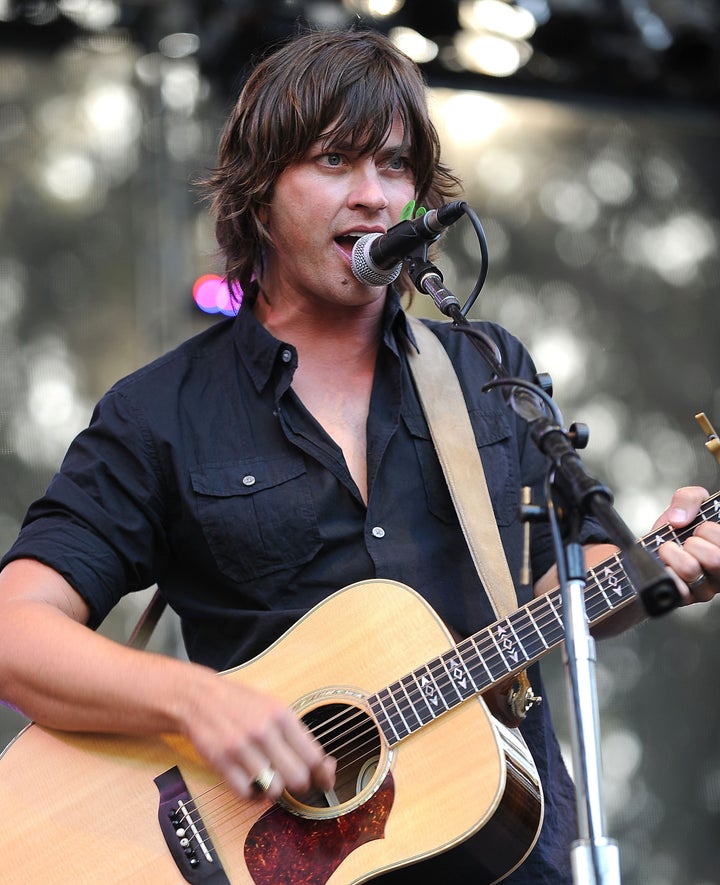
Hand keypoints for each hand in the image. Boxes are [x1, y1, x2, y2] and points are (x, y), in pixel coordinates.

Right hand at [182, 674, 335, 801]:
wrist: (199, 697)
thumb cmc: (240, 704)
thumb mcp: (273, 708)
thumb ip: (296, 735)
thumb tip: (325, 765)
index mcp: (281, 716)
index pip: (313, 756)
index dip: (322, 775)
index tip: (323, 781)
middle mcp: (264, 731)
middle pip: (298, 778)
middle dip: (300, 786)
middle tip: (294, 782)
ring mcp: (241, 748)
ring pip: (274, 790)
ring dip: (274, 791)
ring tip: (270, 780)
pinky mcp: (221, 762)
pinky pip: (247, 794)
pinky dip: (253, 796)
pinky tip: (253, 784)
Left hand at [654, 486, 719, 604]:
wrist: (656, 548)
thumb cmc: (679, 529)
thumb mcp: (688, 505)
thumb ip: (689, 499)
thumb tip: (678, 519)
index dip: (708, 530)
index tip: (700, 529)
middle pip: (716, 559)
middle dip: (693, 542)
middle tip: (686, 541)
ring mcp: (706, 588)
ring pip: (691, 570)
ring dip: (673, 553)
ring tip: (670, 551)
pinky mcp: (686, 598)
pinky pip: (676, 588)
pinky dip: (666, 571)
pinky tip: (667, 566)